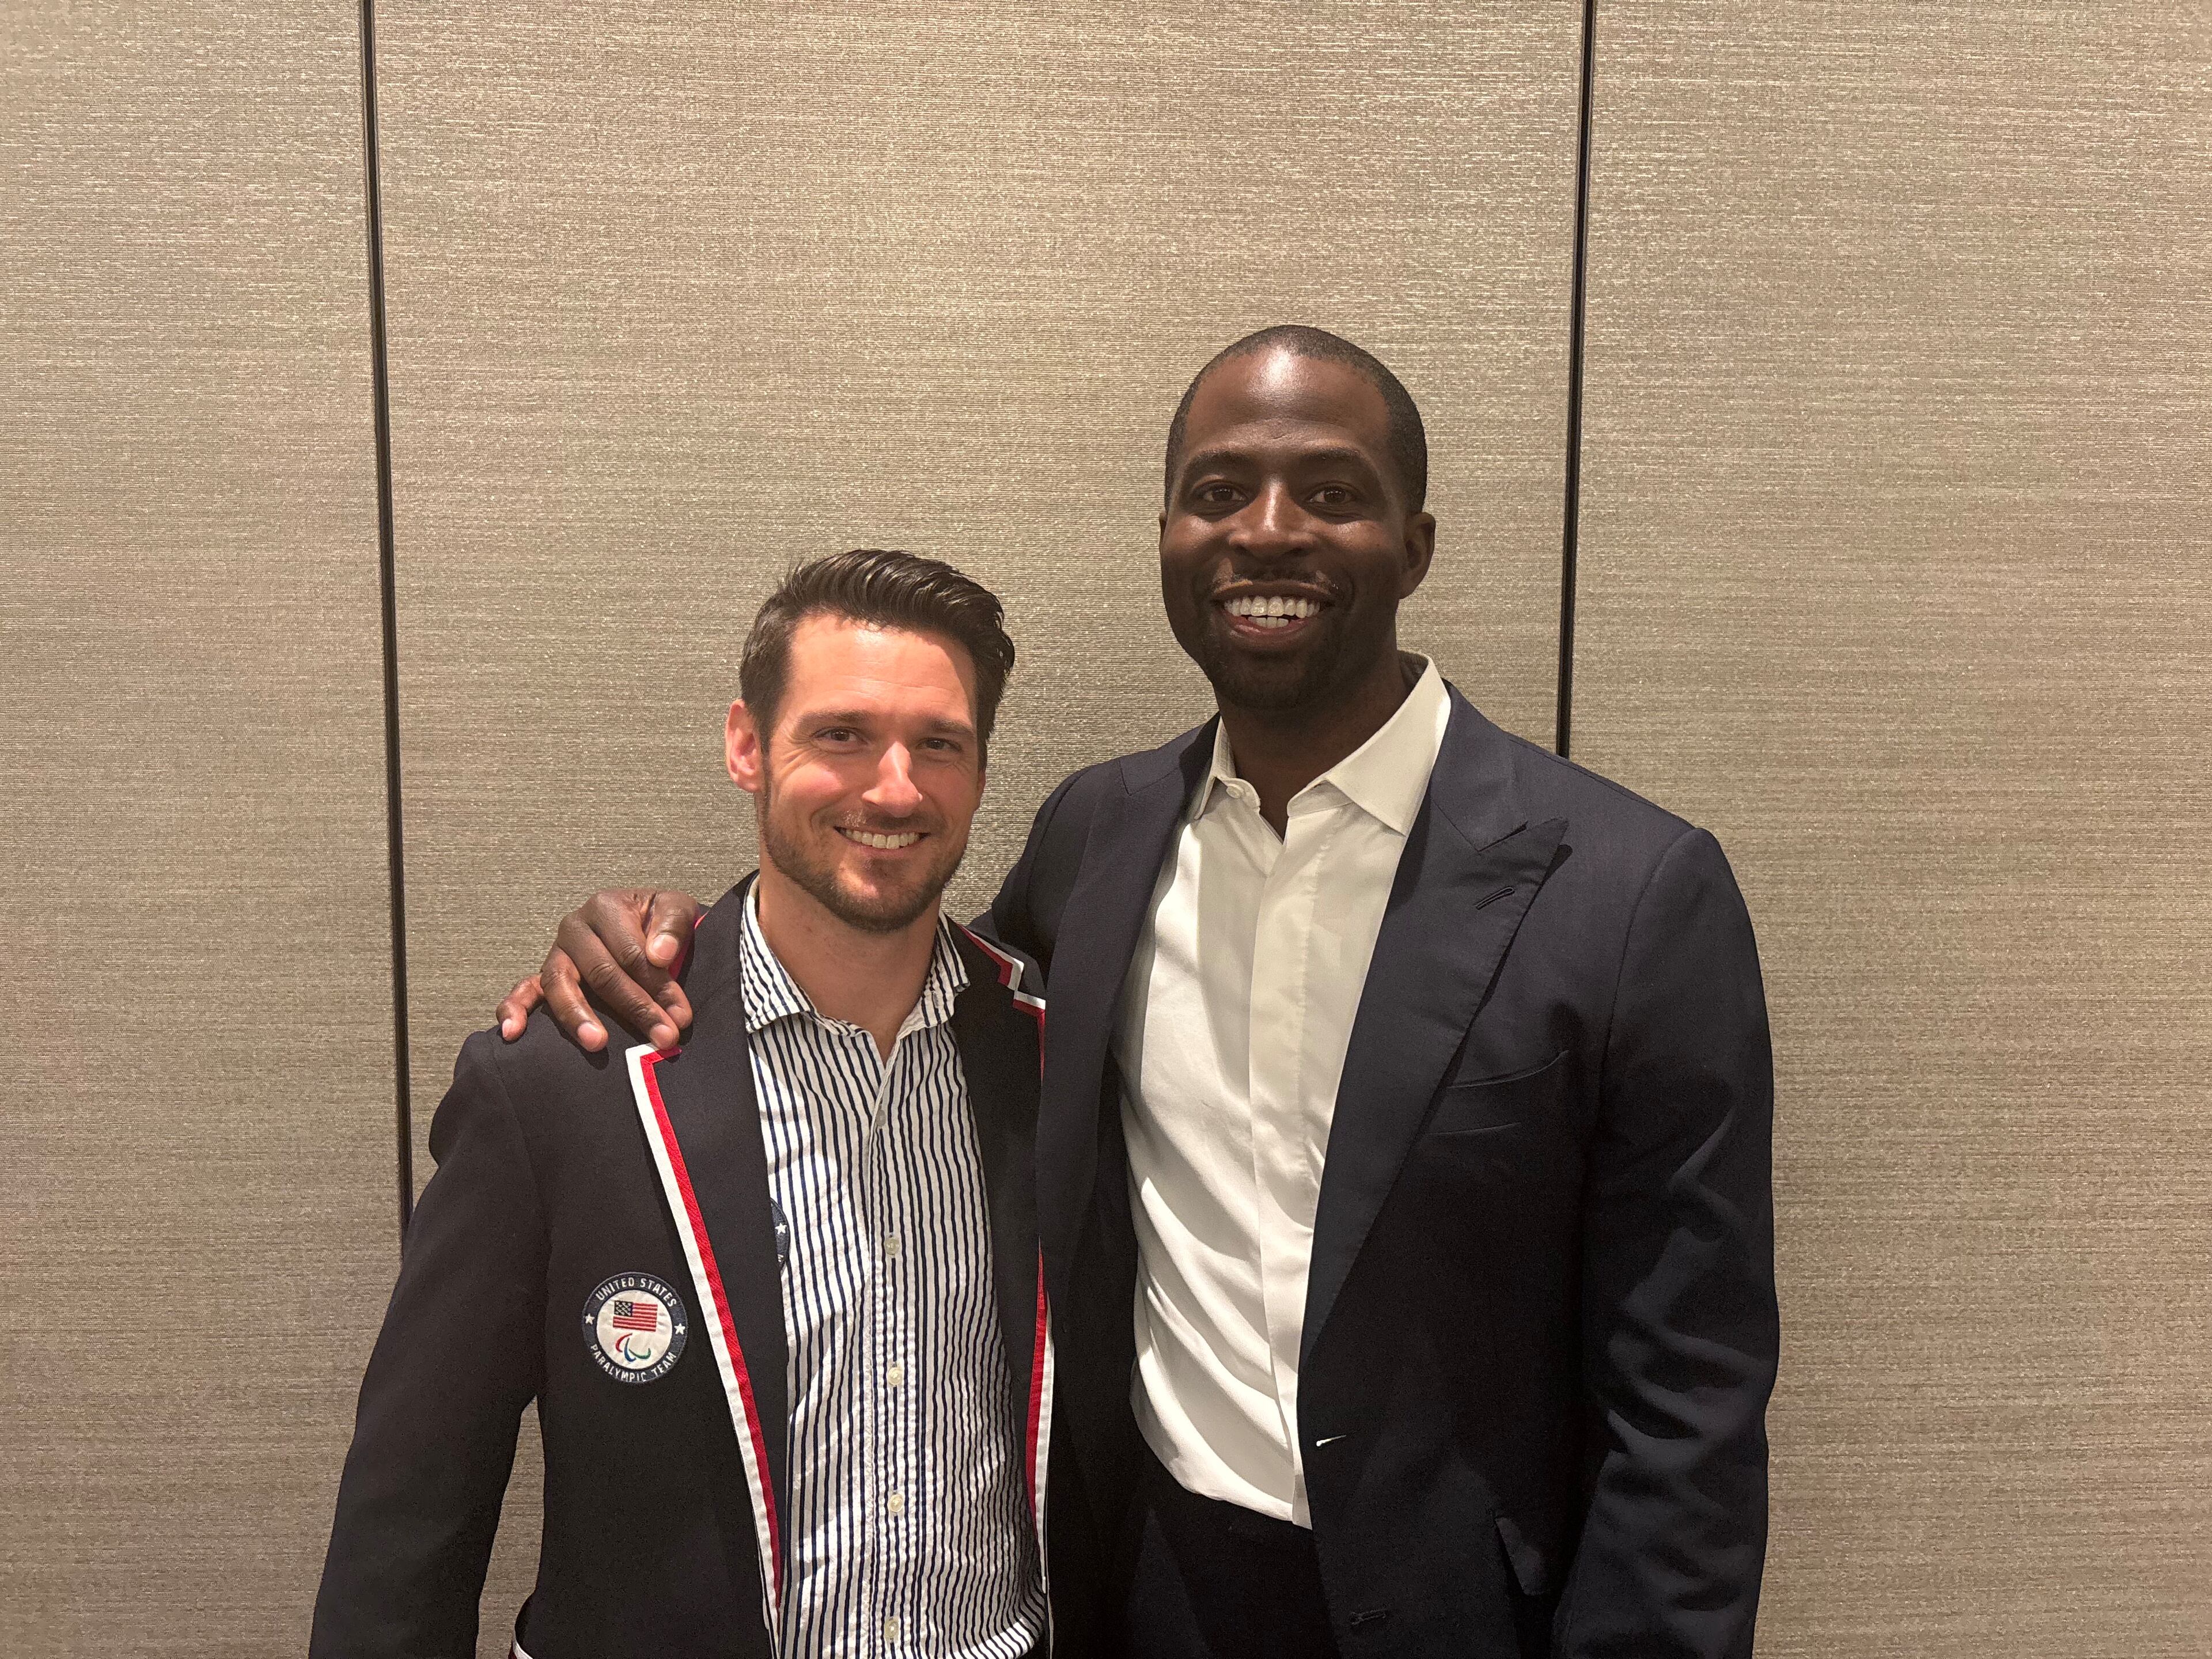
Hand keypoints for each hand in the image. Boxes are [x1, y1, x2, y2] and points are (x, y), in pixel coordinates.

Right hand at [494, 888, 702, 1051]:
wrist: (649, 930)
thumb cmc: (661, 924)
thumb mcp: (677, 910)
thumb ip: (673, 926)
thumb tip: (659, 955)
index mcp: (605, 907)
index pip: (631, 953)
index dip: (658, 987)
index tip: (681, 1017)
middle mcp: (574, 928)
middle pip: (600, 972)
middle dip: (634, 1008)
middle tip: (662, 1038)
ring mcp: (556, 954)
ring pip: (559, 984)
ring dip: (578, 1017)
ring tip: (597, 1043)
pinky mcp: (543, 977)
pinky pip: (523, 991)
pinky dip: (513, 1010)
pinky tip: (513, 1034)